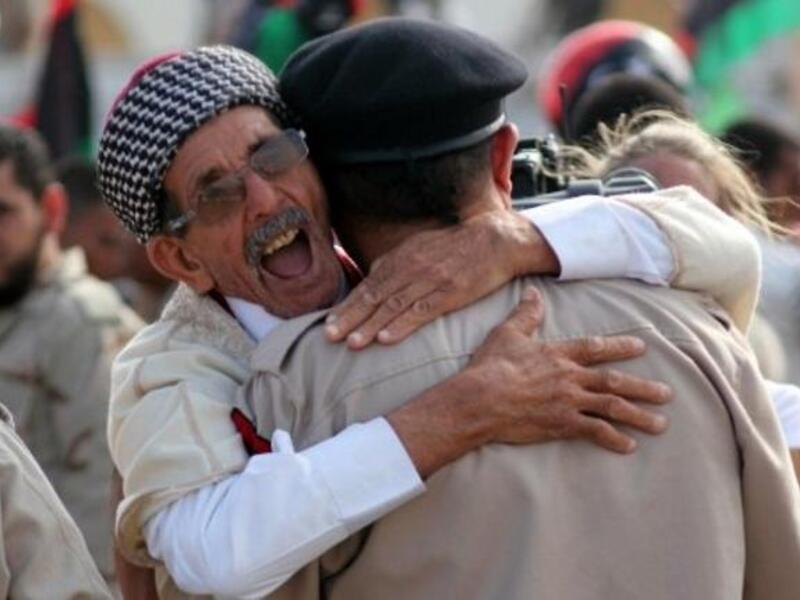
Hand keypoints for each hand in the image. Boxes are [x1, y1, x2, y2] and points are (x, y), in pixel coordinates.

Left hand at [325, 210, 557, 348]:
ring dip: (371, 326)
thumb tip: (372, 277)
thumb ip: (395, 263)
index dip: (348, 306)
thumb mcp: (420, 247)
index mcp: (401, 258)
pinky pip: (422, 311)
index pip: (368, 286)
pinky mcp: (450, 292)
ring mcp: (430, 280)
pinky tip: (387, 339)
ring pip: (393, 306)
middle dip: (350, 318)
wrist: (493, 239)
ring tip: (352, 343)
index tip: (328, 323)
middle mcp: (410, 268)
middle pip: (374, 297)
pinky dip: (402, 325)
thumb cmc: (455, 246)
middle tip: (329, 337)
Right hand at [465, 287, 670, 453]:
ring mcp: (568, 401)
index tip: (640, 347)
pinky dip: (613, 438)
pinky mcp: (561, 424)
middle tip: (666, 394)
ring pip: (612, 406)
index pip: (596, 348)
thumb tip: (533, 292)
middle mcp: (570, 377)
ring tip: (661, 424)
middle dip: (643, 387)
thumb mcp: (507, 333)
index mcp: (559, 354)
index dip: (620, 347)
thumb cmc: (491, 366)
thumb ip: (525, 314)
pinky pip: (595, 431)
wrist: (481, 398)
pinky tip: (629, 445)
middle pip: (614, 381)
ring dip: (639, 415)